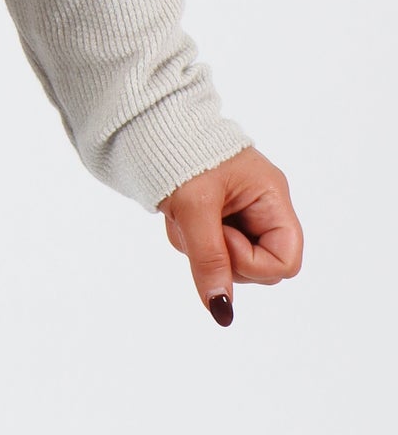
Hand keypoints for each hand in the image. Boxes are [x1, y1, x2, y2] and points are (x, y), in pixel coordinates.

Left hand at [158, 146, 301, 324]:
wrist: (148, 123)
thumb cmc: (180, 153)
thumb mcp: (194, 207)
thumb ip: (210, 259)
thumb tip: (222, 311)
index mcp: (272, 198)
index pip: (286, 261)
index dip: (254, 264)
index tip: (222, 239)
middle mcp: (262, 207)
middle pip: (259, 267)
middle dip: (223, 256)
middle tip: (196, 226)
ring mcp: (241, 213)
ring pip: (229, 261)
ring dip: (199, 247)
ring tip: (181, 214)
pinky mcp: (218, 216)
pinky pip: (208, 248)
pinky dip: (188, 239)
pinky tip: (177, 214)